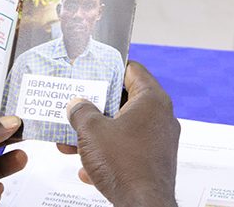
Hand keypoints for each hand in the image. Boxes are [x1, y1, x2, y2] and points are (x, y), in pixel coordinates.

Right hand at [65, 61, 179, 206]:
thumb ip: (81, 111)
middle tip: (76, 104)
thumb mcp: (91, 130)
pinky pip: (126, 148)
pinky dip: (106, 152)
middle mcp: (160, 117)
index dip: (109, 68)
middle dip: (95, 105)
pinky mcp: (153, 161)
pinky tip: (86, 165)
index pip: (132, 69)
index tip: (92, 70)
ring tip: (73, 140)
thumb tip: (77, 105)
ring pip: (121, 127)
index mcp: (152, 101)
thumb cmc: (125, 166)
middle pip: (124, 100)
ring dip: (95, 132)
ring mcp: (158, 140)